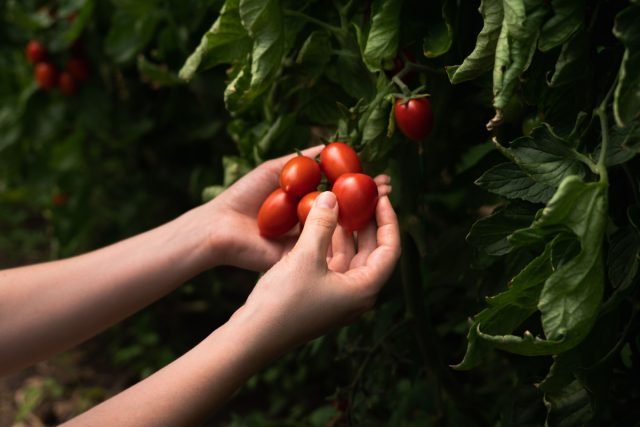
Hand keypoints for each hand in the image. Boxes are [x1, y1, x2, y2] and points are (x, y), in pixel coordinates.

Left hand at [202, 146, 392, 271]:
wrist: (221, 227)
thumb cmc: (244, 196)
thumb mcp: (276, 169)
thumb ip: (303, 159)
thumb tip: (330, 144)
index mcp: (304, 201)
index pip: (338, 190)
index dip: (357, 182)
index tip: (377, 173)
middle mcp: (310, 220)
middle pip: (345, 208)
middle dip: (367, 197)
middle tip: (387, 186)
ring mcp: (308, 239)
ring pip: (342, 226)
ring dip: (364, 213)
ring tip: (383, 198)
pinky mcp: (304, 255)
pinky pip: (328, 242)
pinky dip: (347, 232)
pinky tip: (365, 221)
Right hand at [233, 190, 400, 352]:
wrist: (253, 337)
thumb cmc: (283, 301)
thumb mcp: (305, 257)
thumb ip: (322, 224)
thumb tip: (332, 196)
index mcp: (364, 289)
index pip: (390, 249)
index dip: (388, 220)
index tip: (380, 197)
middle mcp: (356, 294)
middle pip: (371, 251)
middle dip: (365, 222)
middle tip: (359, 195)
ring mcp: (338, 296)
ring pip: (350, 256)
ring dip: (344, 231)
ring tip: (338, 203)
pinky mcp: (320, 296)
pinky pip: (332, 262)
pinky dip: (328, 242)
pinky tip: (318, 222)